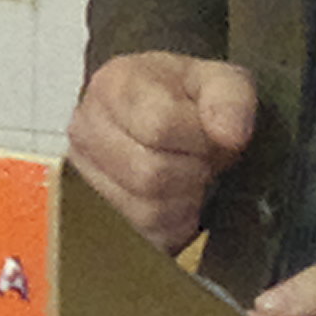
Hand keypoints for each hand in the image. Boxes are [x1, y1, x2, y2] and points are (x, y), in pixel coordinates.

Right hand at [66, 52, 258, 248]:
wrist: (168, 117)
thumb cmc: (188, 100)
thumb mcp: (221, 81)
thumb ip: (230, 96)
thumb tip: (230, 133)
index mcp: (114, 85)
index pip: (158, 126)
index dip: (198, 138)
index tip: (211, 134)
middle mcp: (86, 128)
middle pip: (150, 173)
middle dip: (193, 172)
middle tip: (202, 159)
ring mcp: (85, 173)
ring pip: (146, 210)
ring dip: (185, 200)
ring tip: (189, 175)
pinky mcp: (97, 212)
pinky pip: (145, 235)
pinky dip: (174, 224)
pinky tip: (178, 198)